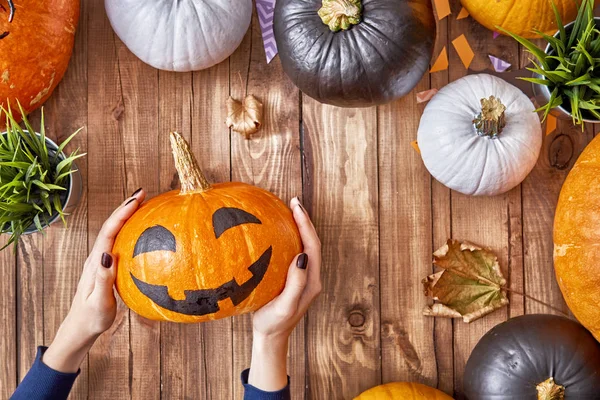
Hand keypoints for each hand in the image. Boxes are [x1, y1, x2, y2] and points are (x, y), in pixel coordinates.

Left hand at [42, 189, 145, 372]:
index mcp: (95, 263)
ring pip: (114, 232)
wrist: (80, 329)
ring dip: (127, 216)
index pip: (109, 231)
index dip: (122, 212)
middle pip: (111, 226)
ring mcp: (101, 261)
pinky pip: (119, 242)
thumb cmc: (91, 318)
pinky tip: (142, 232)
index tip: (137, 198)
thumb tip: (108, 253)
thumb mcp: (99, 302)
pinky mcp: (106, 266)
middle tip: (144, 193)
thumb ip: (104, 278)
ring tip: (144, 205)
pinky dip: (129, 231)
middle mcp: (97, 257)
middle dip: (126, 207)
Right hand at [249, 197, 321, 390]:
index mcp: (312, 281)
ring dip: (298, 227)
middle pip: (311, 242)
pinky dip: (289, 237)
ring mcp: (302, 277)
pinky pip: (294, 252)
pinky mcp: (292, 278)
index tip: (296, 207)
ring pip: (304, 246)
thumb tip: (302, 255)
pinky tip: (276, 231)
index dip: (306, 225)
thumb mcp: (285, 306)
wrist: (270, 338)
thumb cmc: (274, 323)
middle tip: (293, 201)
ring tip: (287, 210)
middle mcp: (310, 277)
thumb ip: (295, 283)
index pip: (312, 246)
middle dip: (304, 220)